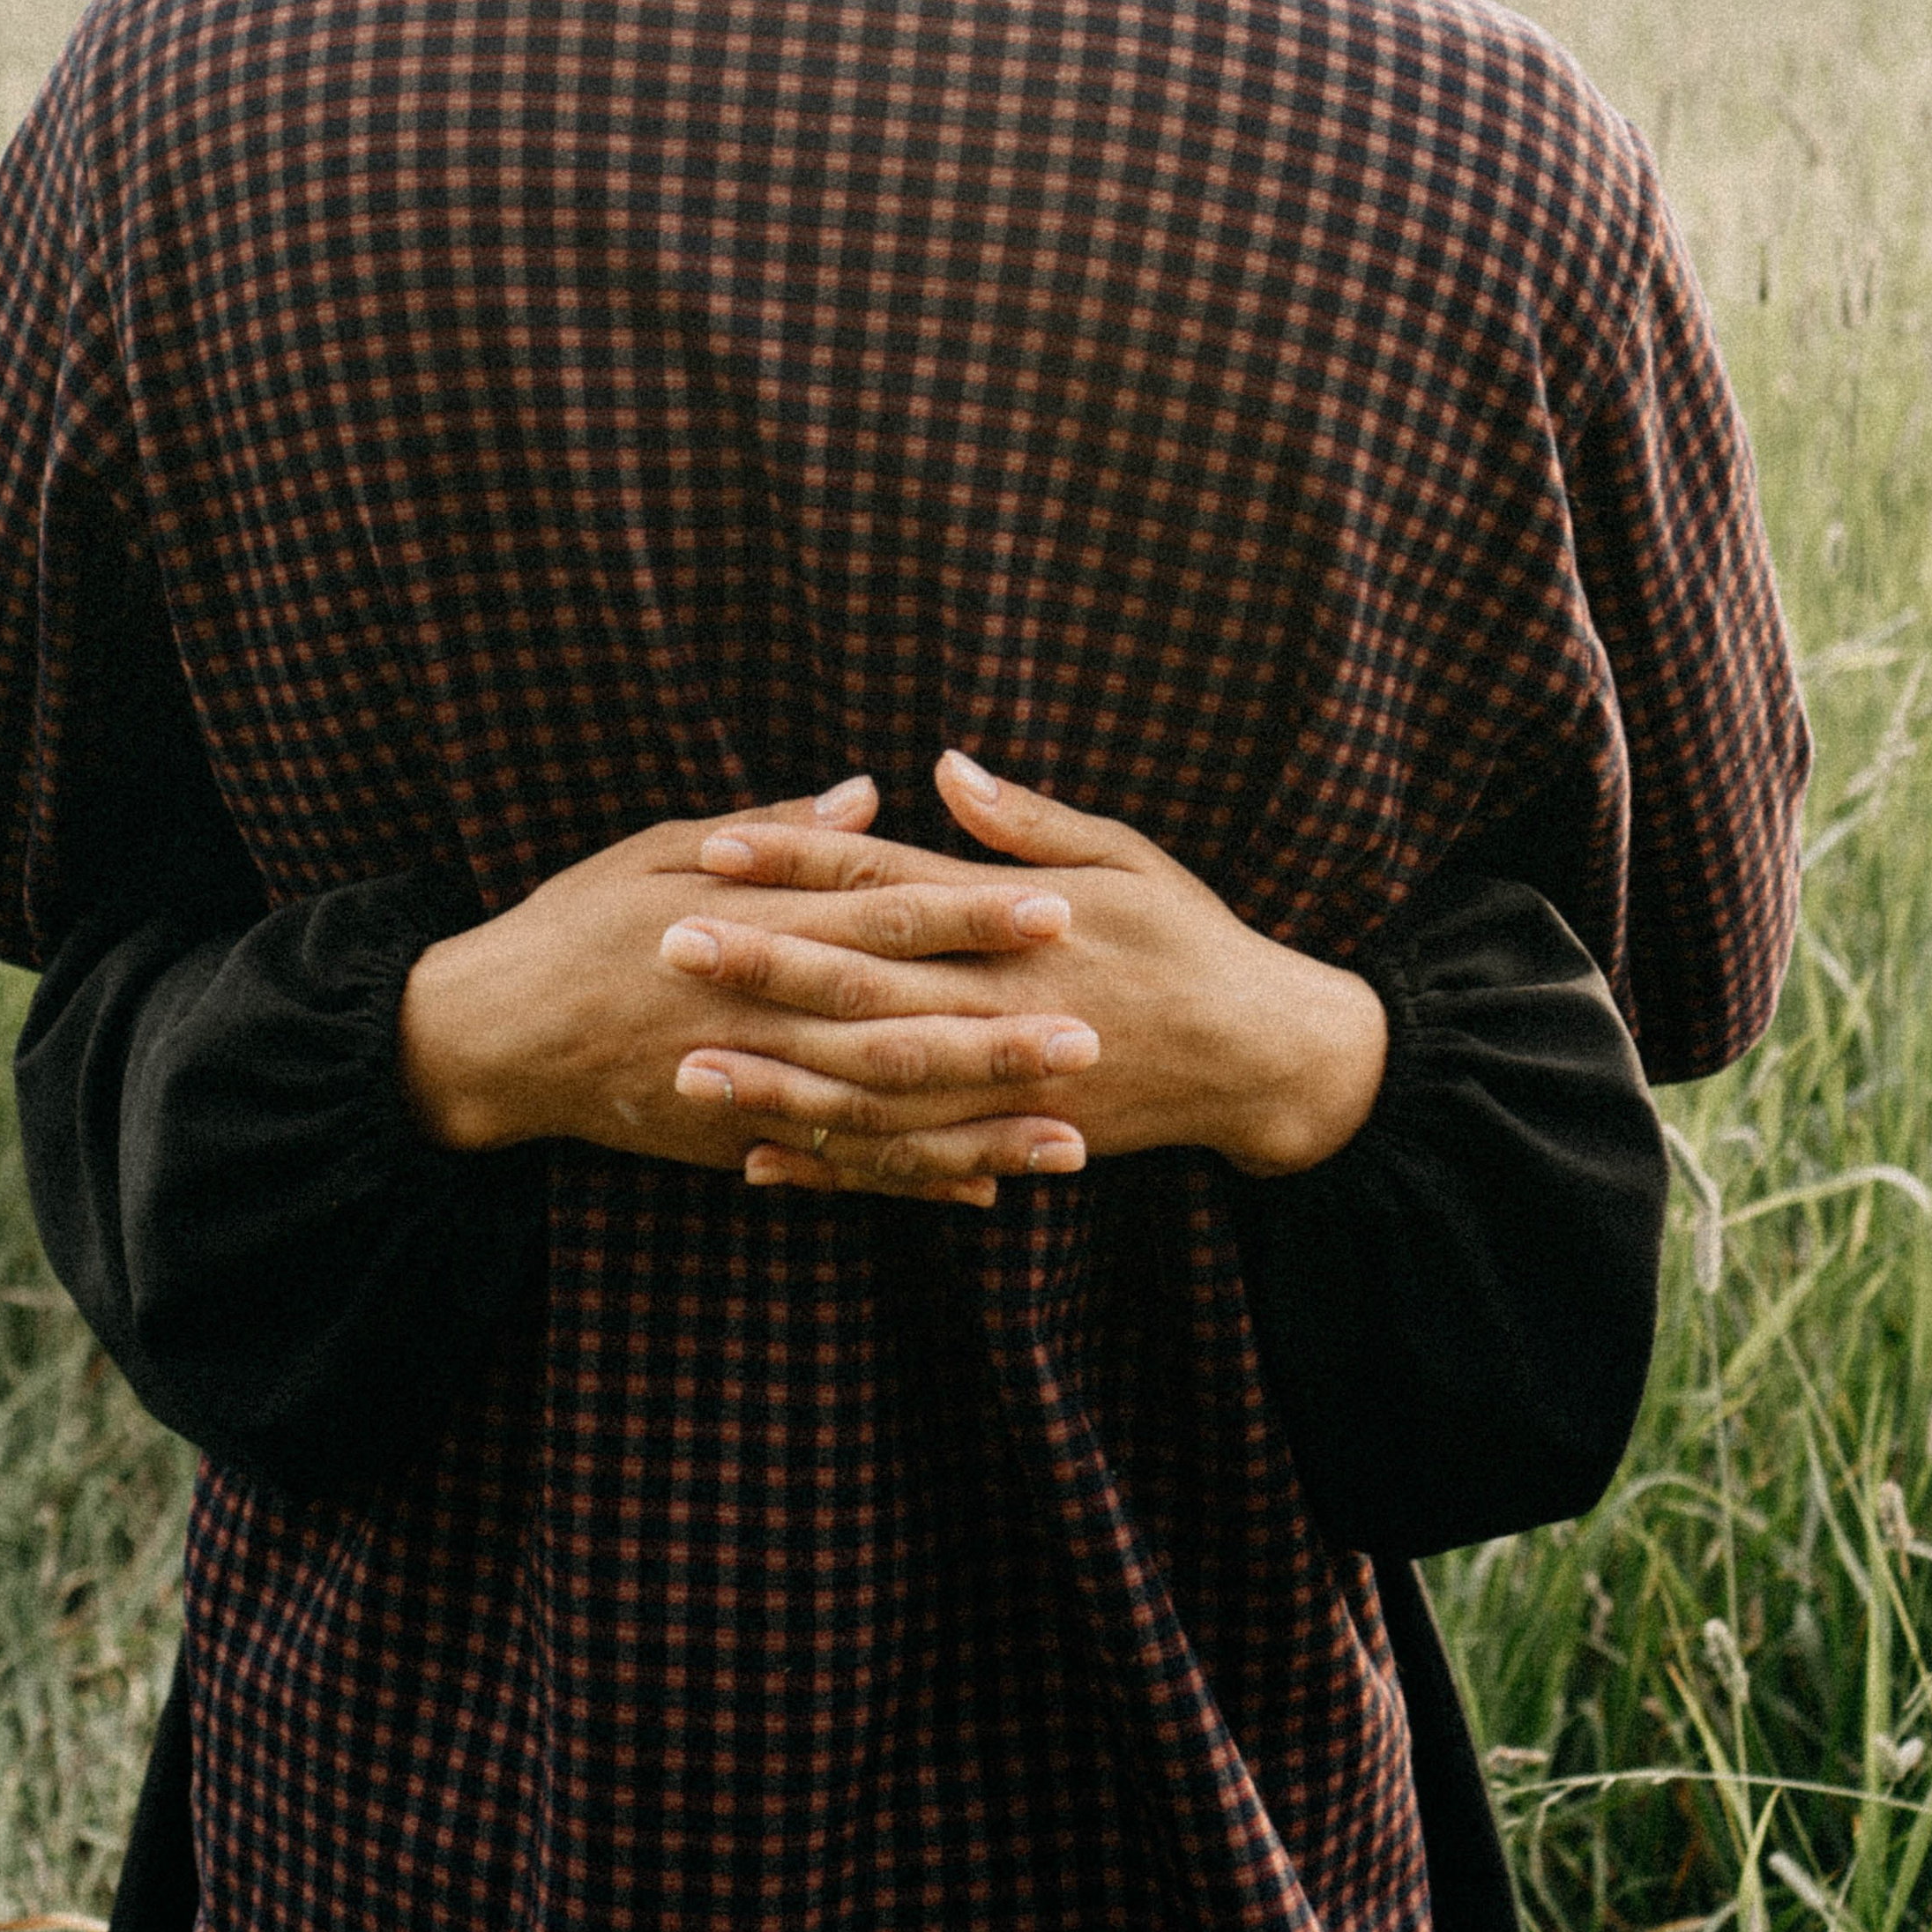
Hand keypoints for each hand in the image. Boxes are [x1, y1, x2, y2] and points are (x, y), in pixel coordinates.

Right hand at [397, 777, 1096, 1203]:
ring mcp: (748, 1086)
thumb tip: (871, 796)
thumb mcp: (658, 845)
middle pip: (897, 1023)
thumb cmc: (575, 922)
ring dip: (975, 1127)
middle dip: (997, 1031)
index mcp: (748, 920)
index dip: (969, 911)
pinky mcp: (734, 1140)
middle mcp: (757, 1009)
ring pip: (879, 1113)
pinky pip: (836, 1169)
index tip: (1055, 905)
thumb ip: (773, 829)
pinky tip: (984, 1190)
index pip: (880, 912)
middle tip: (1094, 1033)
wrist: (487, 1036)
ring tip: (1070, 1137)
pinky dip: (910, 1181)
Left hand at [673, 751, 1387, 1196]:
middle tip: (666, 947)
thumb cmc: (1190, 937)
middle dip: (760, 967)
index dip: (800, 866)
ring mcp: (1007, 1084)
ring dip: (778, 1081)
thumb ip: (1026, 820)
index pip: (889, 889)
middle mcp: (1005, 1006)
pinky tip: (759, 1163)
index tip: (717, 848)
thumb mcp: (1125, 856)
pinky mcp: (1012, 1139)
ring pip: (873, 1089)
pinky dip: (835, 1166)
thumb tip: (940, 764)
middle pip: (862, 987)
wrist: (1266, 1057)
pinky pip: (910, 1162)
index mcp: (1022, 924)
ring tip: (686, 1068)